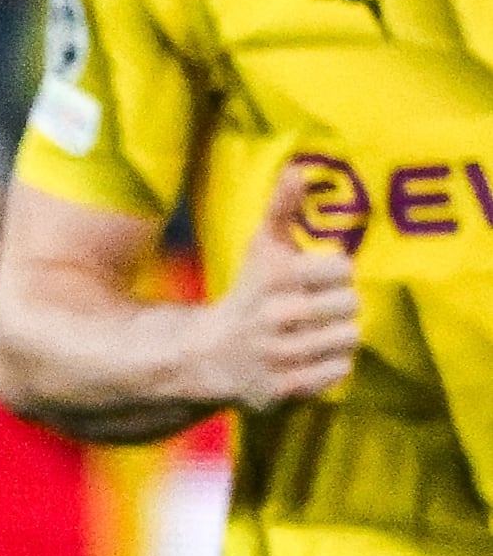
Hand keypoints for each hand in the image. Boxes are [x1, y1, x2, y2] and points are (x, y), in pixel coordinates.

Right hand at [198, 159, 363, 409]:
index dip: (331, 274)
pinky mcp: (280, 388)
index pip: (342, 269)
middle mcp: (274, 317)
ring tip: (314, 334)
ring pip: (348, 339)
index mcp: (273, 278)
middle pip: (350, 305)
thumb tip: (301, 167)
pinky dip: (331, 365)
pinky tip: (310, 359)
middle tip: (315, 311)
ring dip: (336, 336)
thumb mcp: (261, 248)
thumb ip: (283, 208)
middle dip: (337, 306)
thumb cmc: (248, 294)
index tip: (311, 280)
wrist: (204, 356)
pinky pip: (338, 371)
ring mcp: (277, 355)